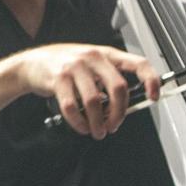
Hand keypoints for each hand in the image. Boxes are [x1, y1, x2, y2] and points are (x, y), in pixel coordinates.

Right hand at [16, 43, 161, 138]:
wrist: (31, 64)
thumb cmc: (64, 66)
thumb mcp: (90, 66)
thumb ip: (107, 81)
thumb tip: (124, 107)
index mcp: (106, 54)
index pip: (138, 63)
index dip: (151, 80)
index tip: (154, 97)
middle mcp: (93, 57)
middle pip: (118, 88)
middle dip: (119, 113)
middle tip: (114, 125)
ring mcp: (75, 67)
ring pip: (95, 102)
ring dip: (97, 123)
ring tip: (96, 131)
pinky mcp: (58, 79)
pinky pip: (73, 107)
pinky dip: (79, 123)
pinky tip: (81, 127)